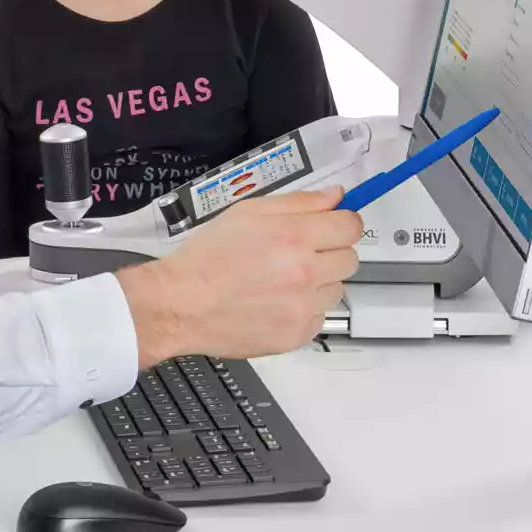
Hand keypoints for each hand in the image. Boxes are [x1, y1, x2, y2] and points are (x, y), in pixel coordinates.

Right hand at [114, 188, 363, 365]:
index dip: (342, 222)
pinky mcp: (297, 335)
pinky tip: (276, 302)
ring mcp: (303, 308)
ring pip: (336, 290)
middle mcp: (306, 273)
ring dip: (319, 282)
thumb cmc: (207, 257)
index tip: (332, 226)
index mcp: (295, 237)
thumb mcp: (248, 212)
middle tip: (300, 253)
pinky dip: (304, 309)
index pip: (351, 226)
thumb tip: (335, 196)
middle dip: (331, 252)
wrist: (180, 304)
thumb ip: (298, 201)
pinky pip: (319, 317)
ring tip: (282, 280)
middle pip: (350, 259)